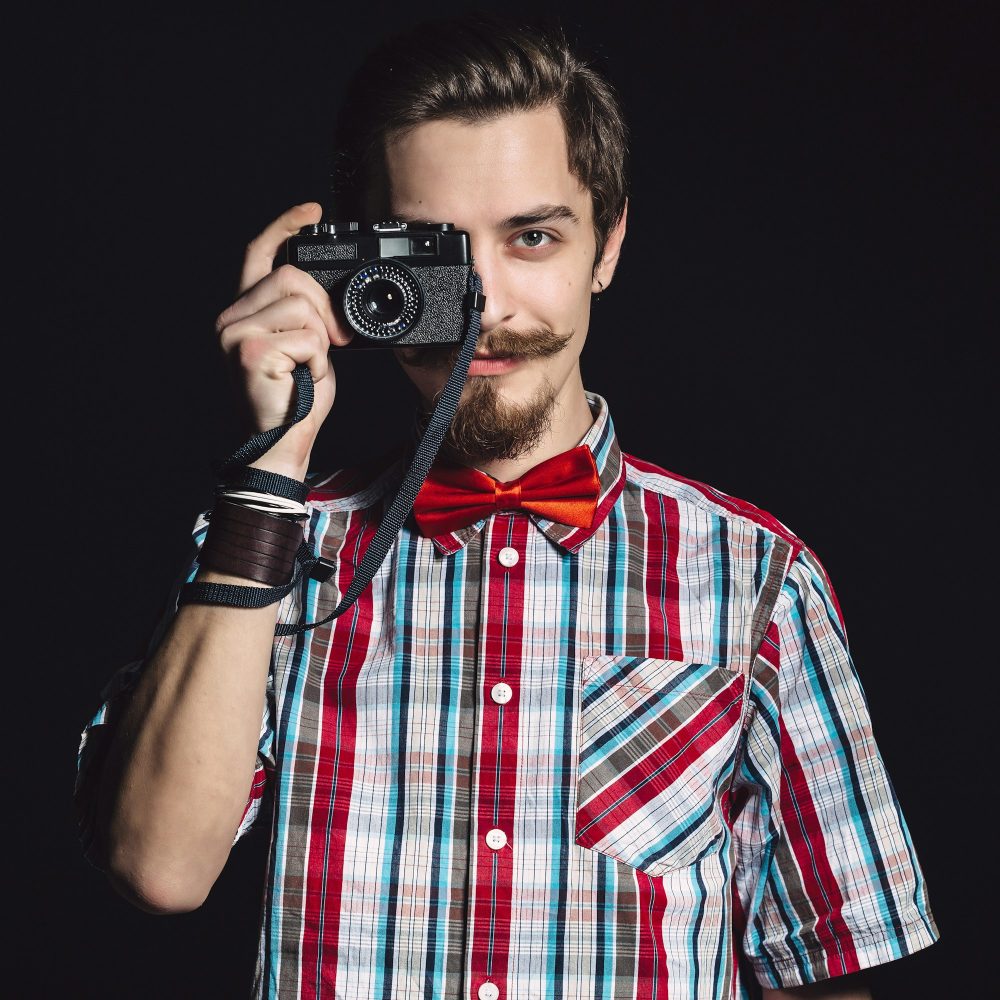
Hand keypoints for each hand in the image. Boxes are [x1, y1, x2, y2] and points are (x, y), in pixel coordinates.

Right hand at [214, 203, 353, 479]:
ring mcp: (235, 333)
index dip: (284, 226)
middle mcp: (230, 318)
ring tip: (307, 369)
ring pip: (304, 306)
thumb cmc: (294, 400)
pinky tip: (302, 379)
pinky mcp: (250, 350)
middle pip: (292, 276)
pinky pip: (308, 338)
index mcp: (243, 312)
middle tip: (331, 344)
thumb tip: (327, 296)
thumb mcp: (305, 347)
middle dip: (324, 309)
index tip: (312, 211)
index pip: (258, 254)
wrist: (282, 444)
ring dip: (321, 342)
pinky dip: (318, 362)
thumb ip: (305, 315)